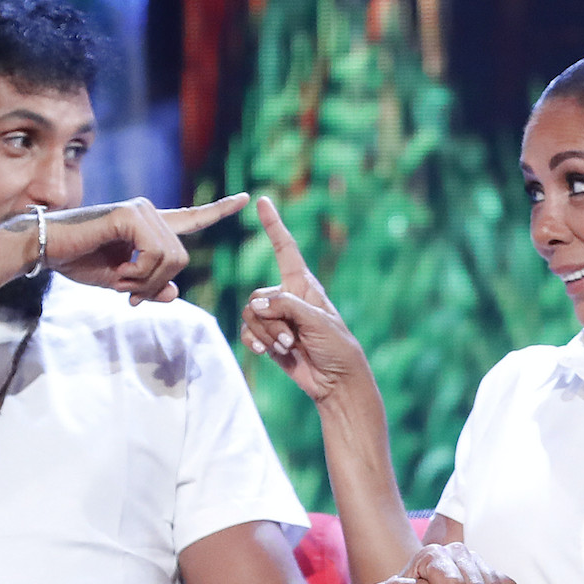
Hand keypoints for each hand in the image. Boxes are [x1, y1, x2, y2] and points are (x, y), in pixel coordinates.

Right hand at [43, 192, 248, 303]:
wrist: (44, 249)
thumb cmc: (77, 261)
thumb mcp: (120, 282)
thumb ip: (149, 287)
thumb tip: (175, 294)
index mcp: (150, 225)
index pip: (192, 218)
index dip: (219, 210)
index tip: (246, 199)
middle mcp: (149, 212)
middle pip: (181, 258)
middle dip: (156, 283)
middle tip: (129, 293)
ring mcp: (140, 210)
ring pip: (171, 259)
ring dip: (144, 281)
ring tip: (119, 281)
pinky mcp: (129, 215)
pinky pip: (153, 254)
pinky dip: (137, 273)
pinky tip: (118, 273)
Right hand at [239, 197, 369, 400]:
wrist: (335, 382)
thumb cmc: (337, 347)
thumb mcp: (318, 321)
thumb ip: (286, 306)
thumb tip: (255, 304)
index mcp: (304, 285)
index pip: (285, 249)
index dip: (274, 226)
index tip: (263, 201)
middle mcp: (287, 298)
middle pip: (257, 296)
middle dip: (269, 321)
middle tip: (291, 339)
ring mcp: (276, 318)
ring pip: (249, 316)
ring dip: (266, 334)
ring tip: (288, 348)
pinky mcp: (268, 338)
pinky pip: (247, 332)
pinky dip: (254, 342)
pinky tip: (266, 352)